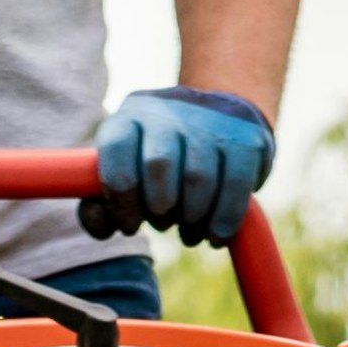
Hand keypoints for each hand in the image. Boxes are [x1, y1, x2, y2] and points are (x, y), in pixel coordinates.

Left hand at [85, 86, 276, 246]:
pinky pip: (235, 184)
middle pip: (159, 164)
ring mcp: (210, 120)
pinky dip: (224, 219)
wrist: (219, 120)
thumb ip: (101, 205)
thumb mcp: (127, 173)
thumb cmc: (162, 162)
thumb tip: (101, 225)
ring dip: (192, 219)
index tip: (131, 226)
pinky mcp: (246, 137)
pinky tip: (216, 235)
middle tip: (164, 223)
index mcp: (129, 117)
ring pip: (198, 178)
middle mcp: (167, 111)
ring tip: (190, 232)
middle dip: (160, 208)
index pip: (117, 151)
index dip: (121, 198)